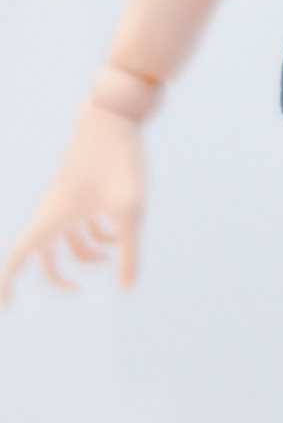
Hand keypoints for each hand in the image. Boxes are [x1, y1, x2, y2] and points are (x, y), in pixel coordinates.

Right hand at [1, 100, 147, 301]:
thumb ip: (129, 252)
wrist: (116, 114)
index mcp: (51, 219)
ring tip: (110, 254)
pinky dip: (96, 231)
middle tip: (78, 290)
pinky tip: (119, 230)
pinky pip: (80, 220)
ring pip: (65, 237)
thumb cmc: (120, 161)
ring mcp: (68, 198)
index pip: (17, 258)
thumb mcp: (130, 211)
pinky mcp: (84, 186)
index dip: (7, 284)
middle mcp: (53, 210)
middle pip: (44, 254)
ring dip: (85, 251)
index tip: (7, 308)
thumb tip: (126, 288)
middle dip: (59, 275)